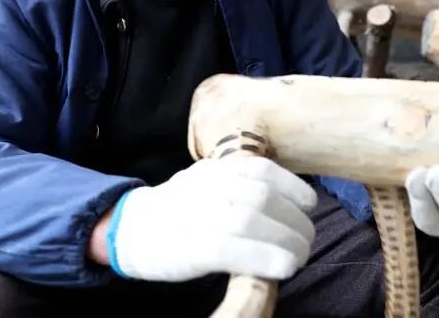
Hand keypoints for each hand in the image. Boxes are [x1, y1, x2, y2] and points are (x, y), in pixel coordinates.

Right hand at [108, 157, 316, 281]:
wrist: (130, 229)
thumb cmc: (180, 209)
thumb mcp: (208, 182)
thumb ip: (242, 186)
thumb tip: (290, 205)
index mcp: (217, 170)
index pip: (265, 171)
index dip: (295, 190)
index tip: (308, 207)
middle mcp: (210, 187)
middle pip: (266, 200)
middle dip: (296, 224)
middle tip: (306, 242)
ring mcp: (200, 215)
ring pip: (255, 223)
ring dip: (288, 244)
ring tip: (298, 258)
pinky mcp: (193, 248)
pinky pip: (236, 250)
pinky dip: (266, 258)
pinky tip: (283, 268)